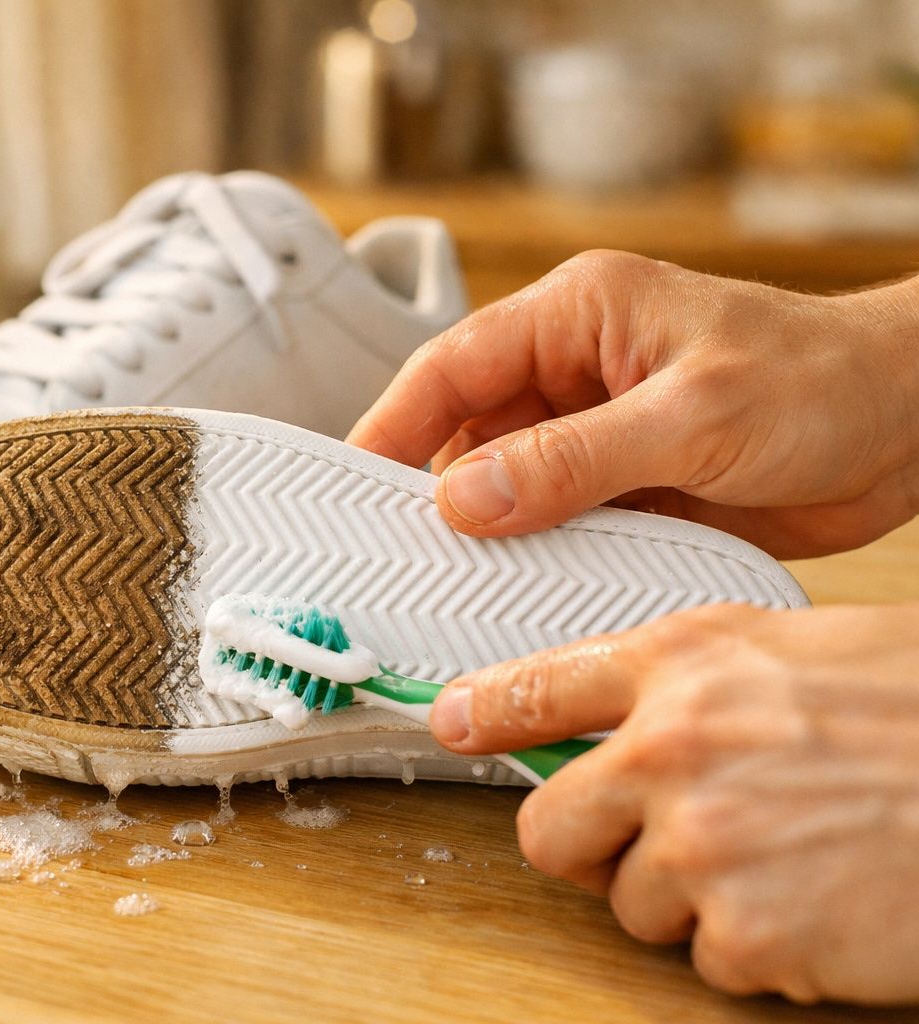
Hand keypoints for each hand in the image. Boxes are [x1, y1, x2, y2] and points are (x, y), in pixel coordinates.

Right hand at [348, 251, 918, 557]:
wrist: (913, 427)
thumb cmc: (824, 381)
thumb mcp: (692, 418)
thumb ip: (574, 459)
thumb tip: (466, 498)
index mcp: (576, 317)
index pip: (451, 366)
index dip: (392, 424)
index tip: (350, 484)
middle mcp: (574, 372)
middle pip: (466, 433)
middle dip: (436, 494)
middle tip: (401, 558)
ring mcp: (596, 434)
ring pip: (504, 488)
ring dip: (488, 536)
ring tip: (458, 587)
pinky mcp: (623, 488)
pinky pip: (555, 526)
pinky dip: (538, 561)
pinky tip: (524, 595)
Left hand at [428, 602, 918, 1004]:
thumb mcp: (804, 654)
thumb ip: (699, 681)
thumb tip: (629, 718)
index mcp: (688, 665)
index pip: (541, 685)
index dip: (484, 709)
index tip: (452, 721)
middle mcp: (675, 748)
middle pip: (551, 827)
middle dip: (591, 847)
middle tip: (661, 842)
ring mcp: (704, 844)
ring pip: (633, 904)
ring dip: (696, 900)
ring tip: (788, 859)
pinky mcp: (748, 931)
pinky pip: (710, 959)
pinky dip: (760, 947)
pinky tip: (821, 903)